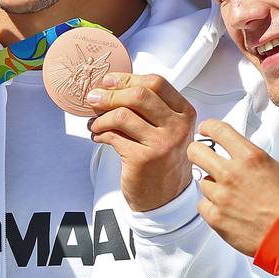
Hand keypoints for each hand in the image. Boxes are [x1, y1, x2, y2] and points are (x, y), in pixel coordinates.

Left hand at [87, 73, 196, 211]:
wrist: (166, 199)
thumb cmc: (162, 160)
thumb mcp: (167, 130)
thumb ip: (148, 108)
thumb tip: (110, 87)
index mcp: (184, 113)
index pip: (156, 83)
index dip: (127, 78)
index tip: (108, 81)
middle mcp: (177, 127)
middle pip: (139, 94)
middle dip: (109, 94)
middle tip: (93, 99)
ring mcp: (162, 144)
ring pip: (122, 115)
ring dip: (100, 117)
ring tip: (94, 124)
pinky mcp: (143, 159)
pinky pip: (113, 136)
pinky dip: (99, 133)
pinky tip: (98, 137)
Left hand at [186, 120, 278, 255]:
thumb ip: (255, 161)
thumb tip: (245, 159)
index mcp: (250, 157)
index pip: (218, 130)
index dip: (208, 127)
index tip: (205, 130)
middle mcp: (232, 173)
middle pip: (196, 151)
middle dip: (198, 152)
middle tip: (202, 157)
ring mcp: (221, 195)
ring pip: (202, 181)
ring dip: (212, 186)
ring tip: (230, 195)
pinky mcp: (215, 217)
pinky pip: (203, 205)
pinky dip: (211, 206)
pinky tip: (226, 209)